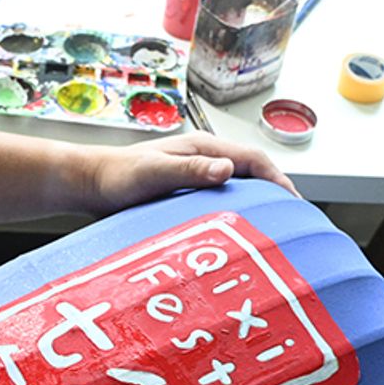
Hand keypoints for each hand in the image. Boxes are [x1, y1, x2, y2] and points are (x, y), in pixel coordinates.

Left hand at [83, 133, 298, 213]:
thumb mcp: (154, 172)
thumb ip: (190, 170)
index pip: (253, 159)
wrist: (90, 184)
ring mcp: (195, 177)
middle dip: (274, 194)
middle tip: (292, 222)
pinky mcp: (185, 194)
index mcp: (202, 148)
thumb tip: (227, 168)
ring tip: (271, 232)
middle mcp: (203, 160)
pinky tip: (236, 236)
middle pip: (250, 175)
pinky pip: (219, 203)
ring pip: (237, 190)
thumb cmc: (117, 176)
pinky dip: (234, 215)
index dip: (278, 179)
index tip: (294, 202)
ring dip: (256, 206)